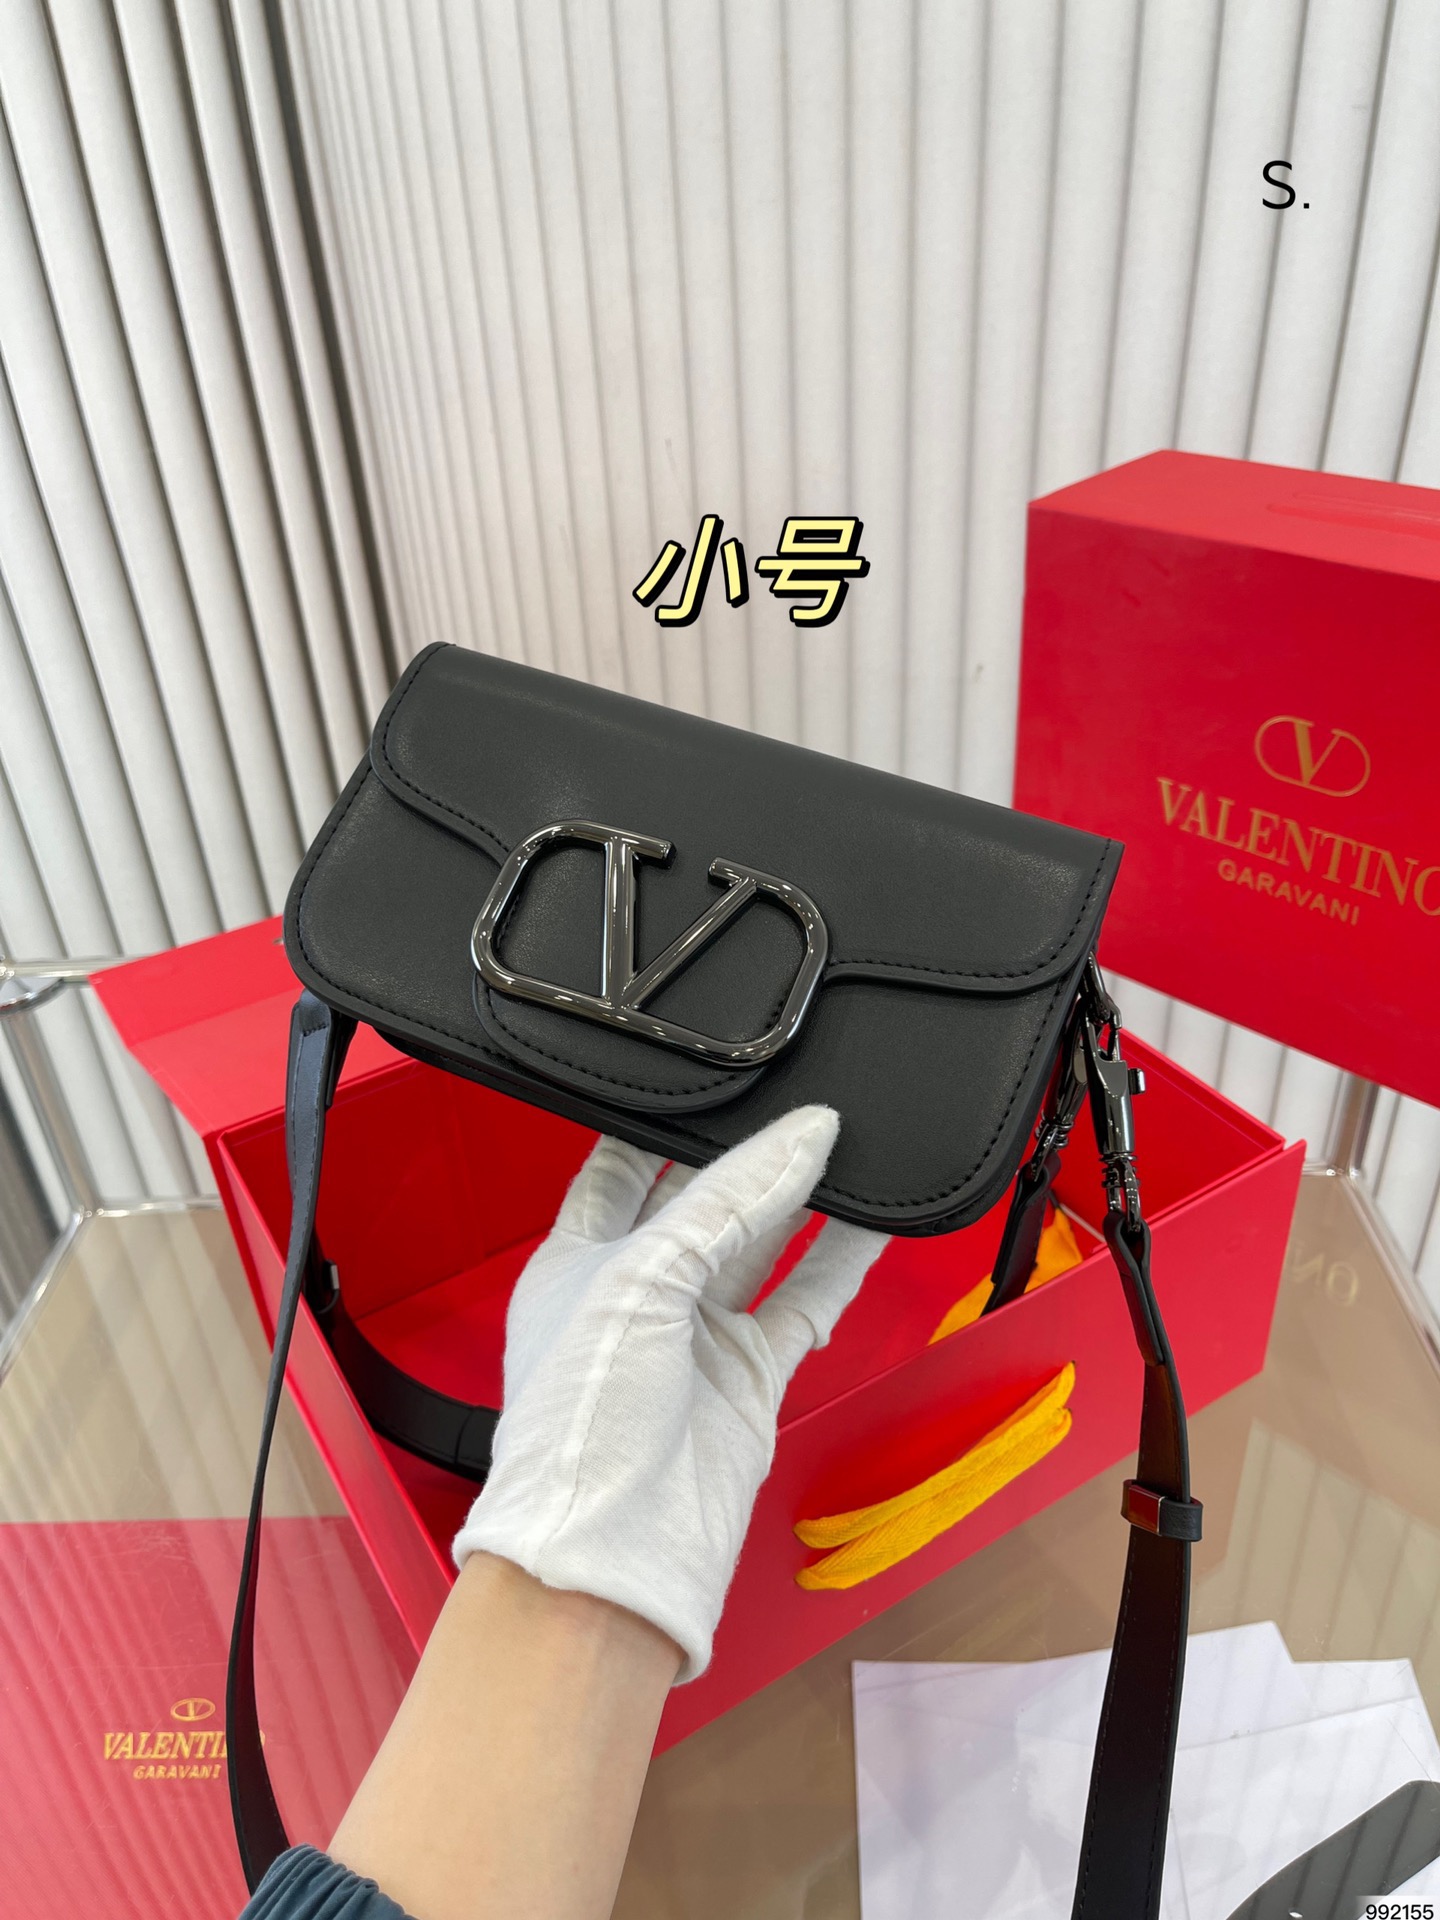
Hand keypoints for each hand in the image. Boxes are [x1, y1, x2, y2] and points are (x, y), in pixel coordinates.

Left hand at [452, 1106, 886, 1679]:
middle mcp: (635, 1295)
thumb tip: (802, 1136)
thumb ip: (726, 1203)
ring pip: (761, 1247)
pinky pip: (805, 1302)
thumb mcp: (642, 1280)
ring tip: (849, 1142)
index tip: (712, 1078)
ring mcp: (696, 1337)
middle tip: (801, 1102)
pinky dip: (841, 1262)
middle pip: (701, 1202)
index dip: (660, 1123)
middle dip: (747, 1156)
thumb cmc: (583, 1427)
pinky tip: (873, 1221)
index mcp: (575, 1262)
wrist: (613, 1555)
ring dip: (802, 1200)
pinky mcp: (748, 1377)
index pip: (618, 1168)